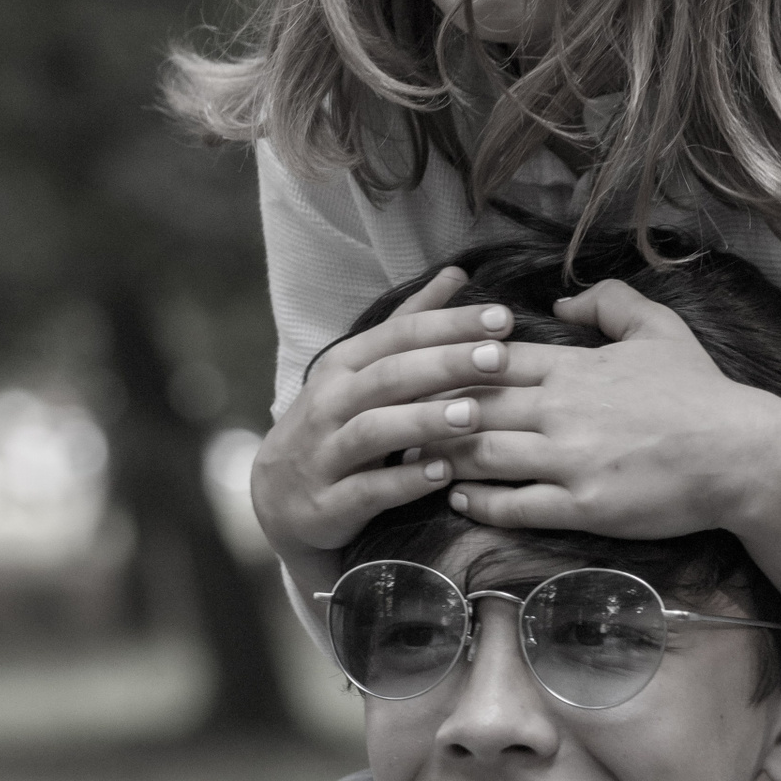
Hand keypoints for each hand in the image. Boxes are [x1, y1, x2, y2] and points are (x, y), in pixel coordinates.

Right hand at [250, 267, 509, 566]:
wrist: (278, 500)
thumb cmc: (334, 425)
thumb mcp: (362, 370)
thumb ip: (409, 324)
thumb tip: (456, 274)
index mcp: (343, 365)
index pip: (399, 335)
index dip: (450, 324)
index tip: (502, 318)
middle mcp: (330, 404)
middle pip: (390, 376)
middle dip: (446, 364)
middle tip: (499, 358)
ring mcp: (324, 454)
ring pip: (374, 430)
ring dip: (424, 420)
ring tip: (474, 415)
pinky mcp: (327, 505)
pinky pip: (366, 491)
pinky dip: (404, 482)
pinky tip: (442, 474)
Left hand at [443, 277, 780, 676]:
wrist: (742, 454)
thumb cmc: (701, 392)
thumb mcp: (660, 328)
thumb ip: (609, 303)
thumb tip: (562, 302)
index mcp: (575, 367)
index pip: (492, 359)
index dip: (448, 364)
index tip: (417, 369)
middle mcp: (563, 409)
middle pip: (473, 406)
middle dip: (429, 411)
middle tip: (395, 416)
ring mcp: (571, 459)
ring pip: (483, 453)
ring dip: (444, 455)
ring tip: (414, 457)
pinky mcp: (583, 505)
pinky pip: (516, 503)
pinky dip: (480, 501)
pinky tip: (459, 498)